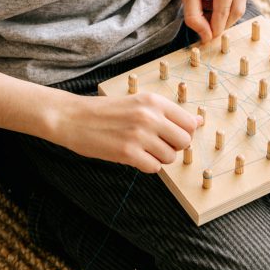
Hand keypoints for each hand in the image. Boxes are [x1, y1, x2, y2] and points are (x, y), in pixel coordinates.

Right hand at [50, 93, 203, 173]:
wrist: (72, 118)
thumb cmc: (105, 112)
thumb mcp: (137, 103)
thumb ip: (167, 113)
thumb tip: (198, 122)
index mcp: (153, 101)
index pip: (189, 122)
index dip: (183, 132)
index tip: (171, 135)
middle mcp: (149, 116)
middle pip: (184, 141)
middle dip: (174, 147)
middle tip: (156, 144)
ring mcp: (139, 135)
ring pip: (170, 157)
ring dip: (159, 158)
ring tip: (142, 149)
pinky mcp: (128, 153)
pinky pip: (155, 168)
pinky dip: (147, 166)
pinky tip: (134, 157)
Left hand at [163, 0, 247, 42]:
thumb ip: (195, 16)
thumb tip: (206, 38)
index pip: (223, 9)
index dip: (214, 28)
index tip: (206, 41)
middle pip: (236, 9)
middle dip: (221, 23)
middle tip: (205, 33)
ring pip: (238, 5)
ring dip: (221, 15)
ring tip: (201, 13)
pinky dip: (222, 6)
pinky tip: (206, 4)